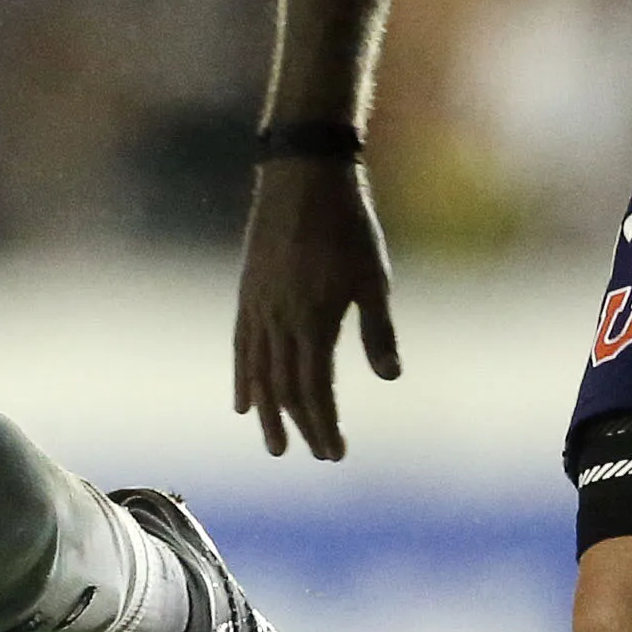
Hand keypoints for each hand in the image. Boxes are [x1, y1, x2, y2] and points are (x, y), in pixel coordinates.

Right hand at [232, 155, 402, 458]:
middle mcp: (279, 320)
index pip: (314, 389)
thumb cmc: (348, 225)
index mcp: (313, 320)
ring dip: (268, 412)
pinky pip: (241, 346)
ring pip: (259, 372)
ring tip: (274, 443)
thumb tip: (390, 377)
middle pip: (285, 387)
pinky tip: (243, 400)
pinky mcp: (248, 294)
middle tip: (315, 454)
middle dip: (301, 425)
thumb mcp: (372, 277)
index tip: (335, 453)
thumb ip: (378, 330)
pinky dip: (243, 377)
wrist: (302, 177)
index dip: (323, 424)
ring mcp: (259, 307)